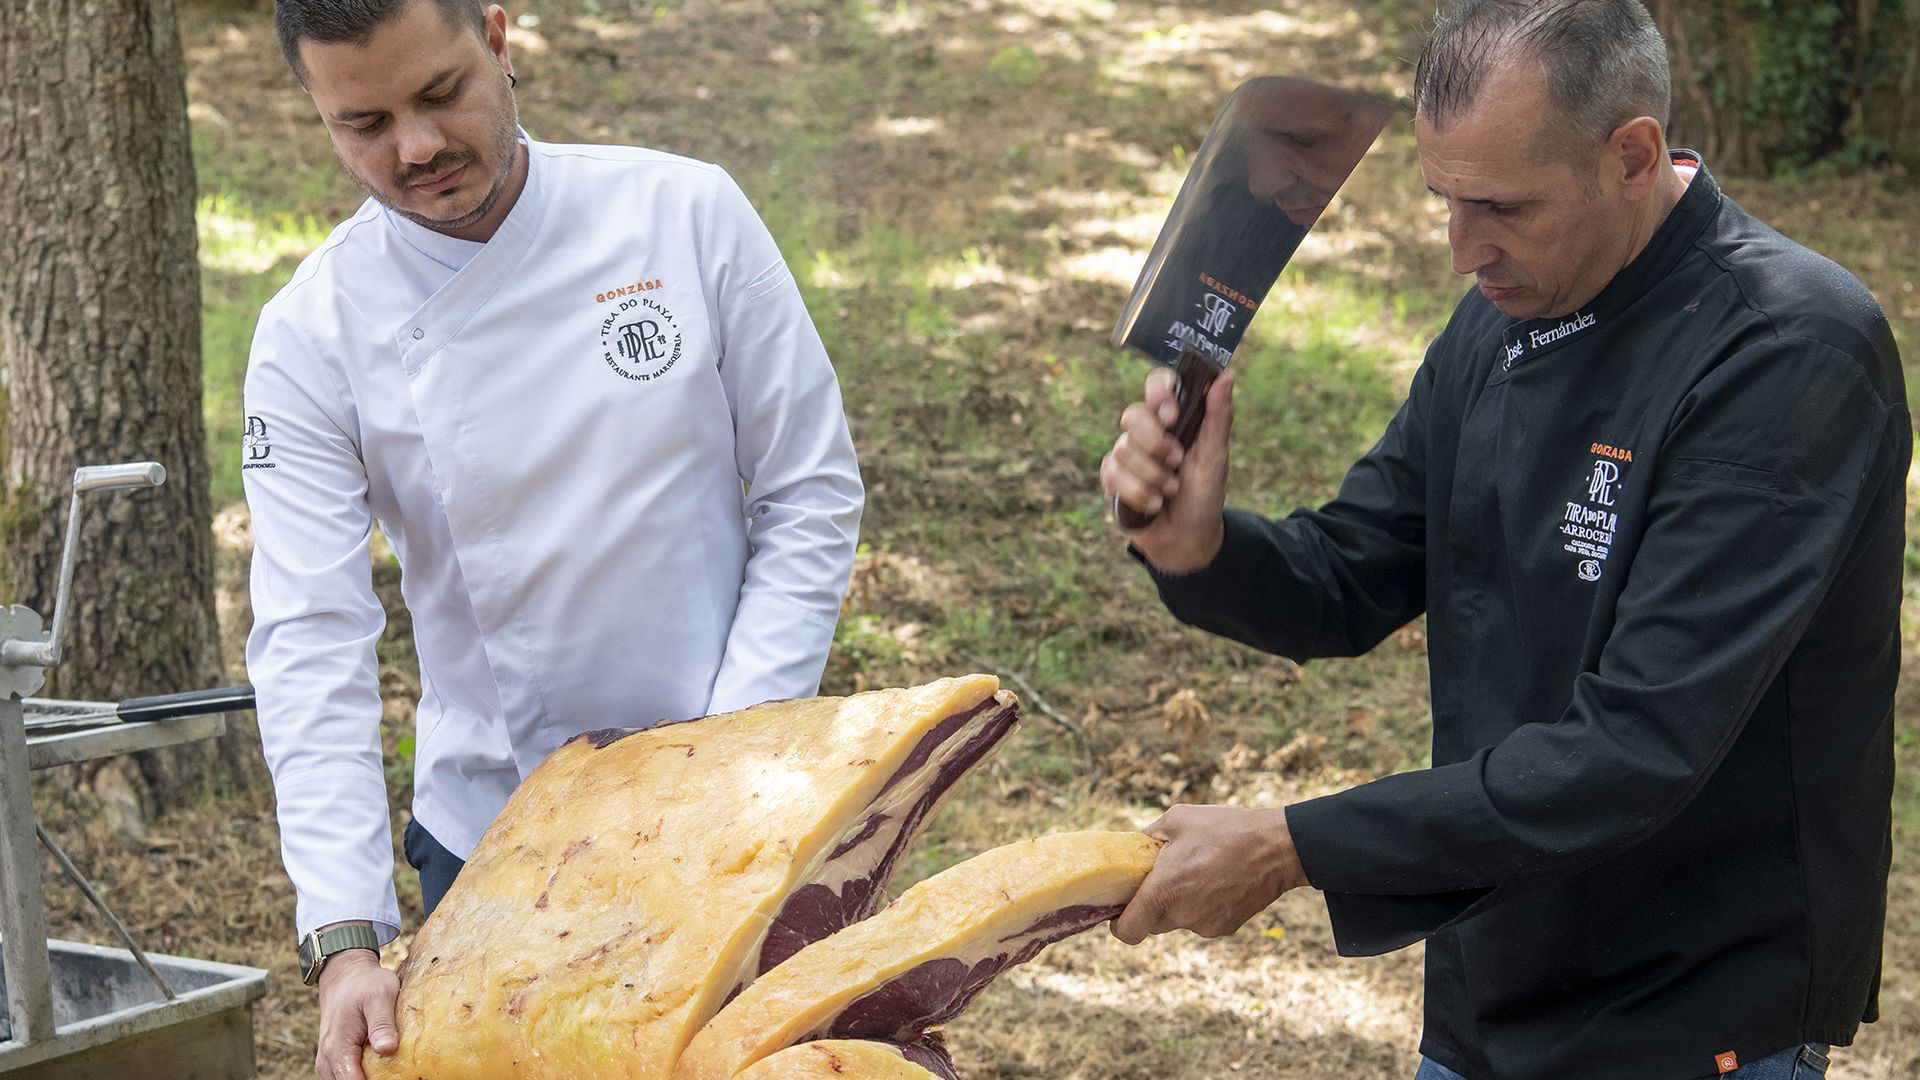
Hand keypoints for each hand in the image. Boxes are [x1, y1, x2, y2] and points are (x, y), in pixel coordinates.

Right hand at [314, 947, 398, 1079]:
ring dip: (367, 1078)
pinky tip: (381, 1069)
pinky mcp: (334, 1058)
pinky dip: (361, 1075)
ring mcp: (328, 1060)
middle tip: (399, 1073)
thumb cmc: (365, 982)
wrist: (345, 973)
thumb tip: (388, 1049)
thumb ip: (382, 1024)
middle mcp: (327, 1059)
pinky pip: (346, 1075)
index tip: (398, 1077)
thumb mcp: (379, 996)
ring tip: (391, 1070)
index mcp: (337, 1049)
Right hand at [1099, 366, 1234, 572]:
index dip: (1159, 392)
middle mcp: (1146, 431)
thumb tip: (1227, 375)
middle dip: (1155, 443)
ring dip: (1153, 477)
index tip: (1172, 415)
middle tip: (1177, 462)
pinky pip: (1113, 475)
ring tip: (1171, 491)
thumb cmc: (1204, 495)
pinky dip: (1138, 493)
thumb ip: (1218, 417)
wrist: (1188, 539)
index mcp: (1174, 419)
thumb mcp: (1216, 457)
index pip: (1157, 383)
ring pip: (1123, 449)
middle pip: (1133, 415)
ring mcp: (1126, 454)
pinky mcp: (1112, 478)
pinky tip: (1154, 506)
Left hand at [1110, 803, 1307, 944]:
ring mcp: (1205, 925)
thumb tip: (1133, 848)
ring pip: (1177, 921)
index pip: (1128, 931)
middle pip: (1151, 923)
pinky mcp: (1225, 928)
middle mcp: (1182, 914)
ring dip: (1178, 904)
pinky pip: (1201, 921)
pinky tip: (1216, 881)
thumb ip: (1147, 838)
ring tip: (1197, 873)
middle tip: (1162, 878)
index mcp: (1163, 890)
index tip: (1121, 911)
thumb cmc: (1225, 829)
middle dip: (1150, 905)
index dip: (1119, 924)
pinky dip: (1201, 906)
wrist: (1278, 847)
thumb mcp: (1177, 819)